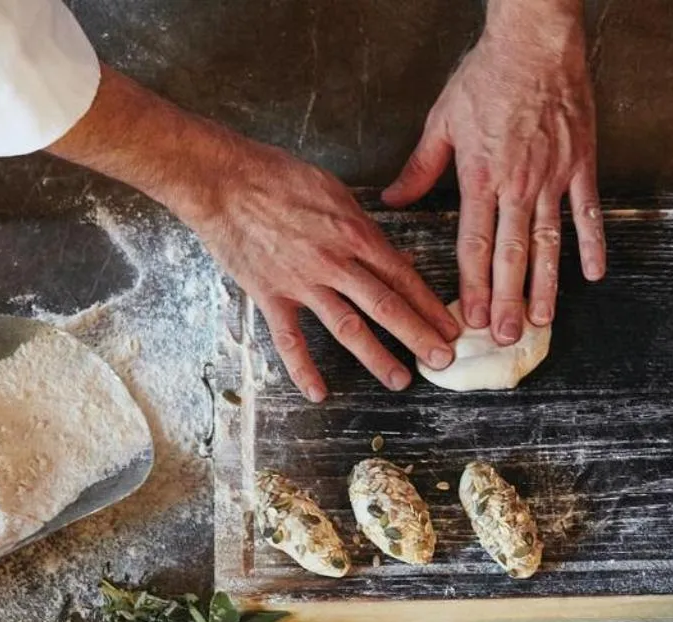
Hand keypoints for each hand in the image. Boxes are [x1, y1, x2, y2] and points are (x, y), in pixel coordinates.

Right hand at [177, 132, 459, 400]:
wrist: (222, 179)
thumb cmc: (277, 176)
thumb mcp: (334, 192)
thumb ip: (366, 229)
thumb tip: (398, 258)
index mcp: (354, 233)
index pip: (403, 276)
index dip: (429, 305)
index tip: (450, 327)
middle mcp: (334, 262)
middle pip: (386, 304)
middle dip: (418, 335)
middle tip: (442, 361)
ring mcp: (302, 282)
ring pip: (348, 326)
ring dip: (377, 357)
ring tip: (401, 380)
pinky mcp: (270, 294)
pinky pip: (289, 339)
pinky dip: (303, 368)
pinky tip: (318, 393)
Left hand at [382, 8, 604, 341]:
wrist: (534, 44)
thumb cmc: (487, 77)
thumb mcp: (442, 122)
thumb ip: (420, 168)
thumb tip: (395, 201)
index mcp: (480, 177)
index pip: (474, 244)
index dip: (472, 285)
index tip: (469, 318)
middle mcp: (516, 185)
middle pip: (511, 255)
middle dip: (506, 301)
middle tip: (503, 336)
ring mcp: (552, 178)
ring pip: (548, 243)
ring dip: (544, 286)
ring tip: (541, 321)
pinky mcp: (581, 165)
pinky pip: (588, 212)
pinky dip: (592, 244)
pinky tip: (593, 274)